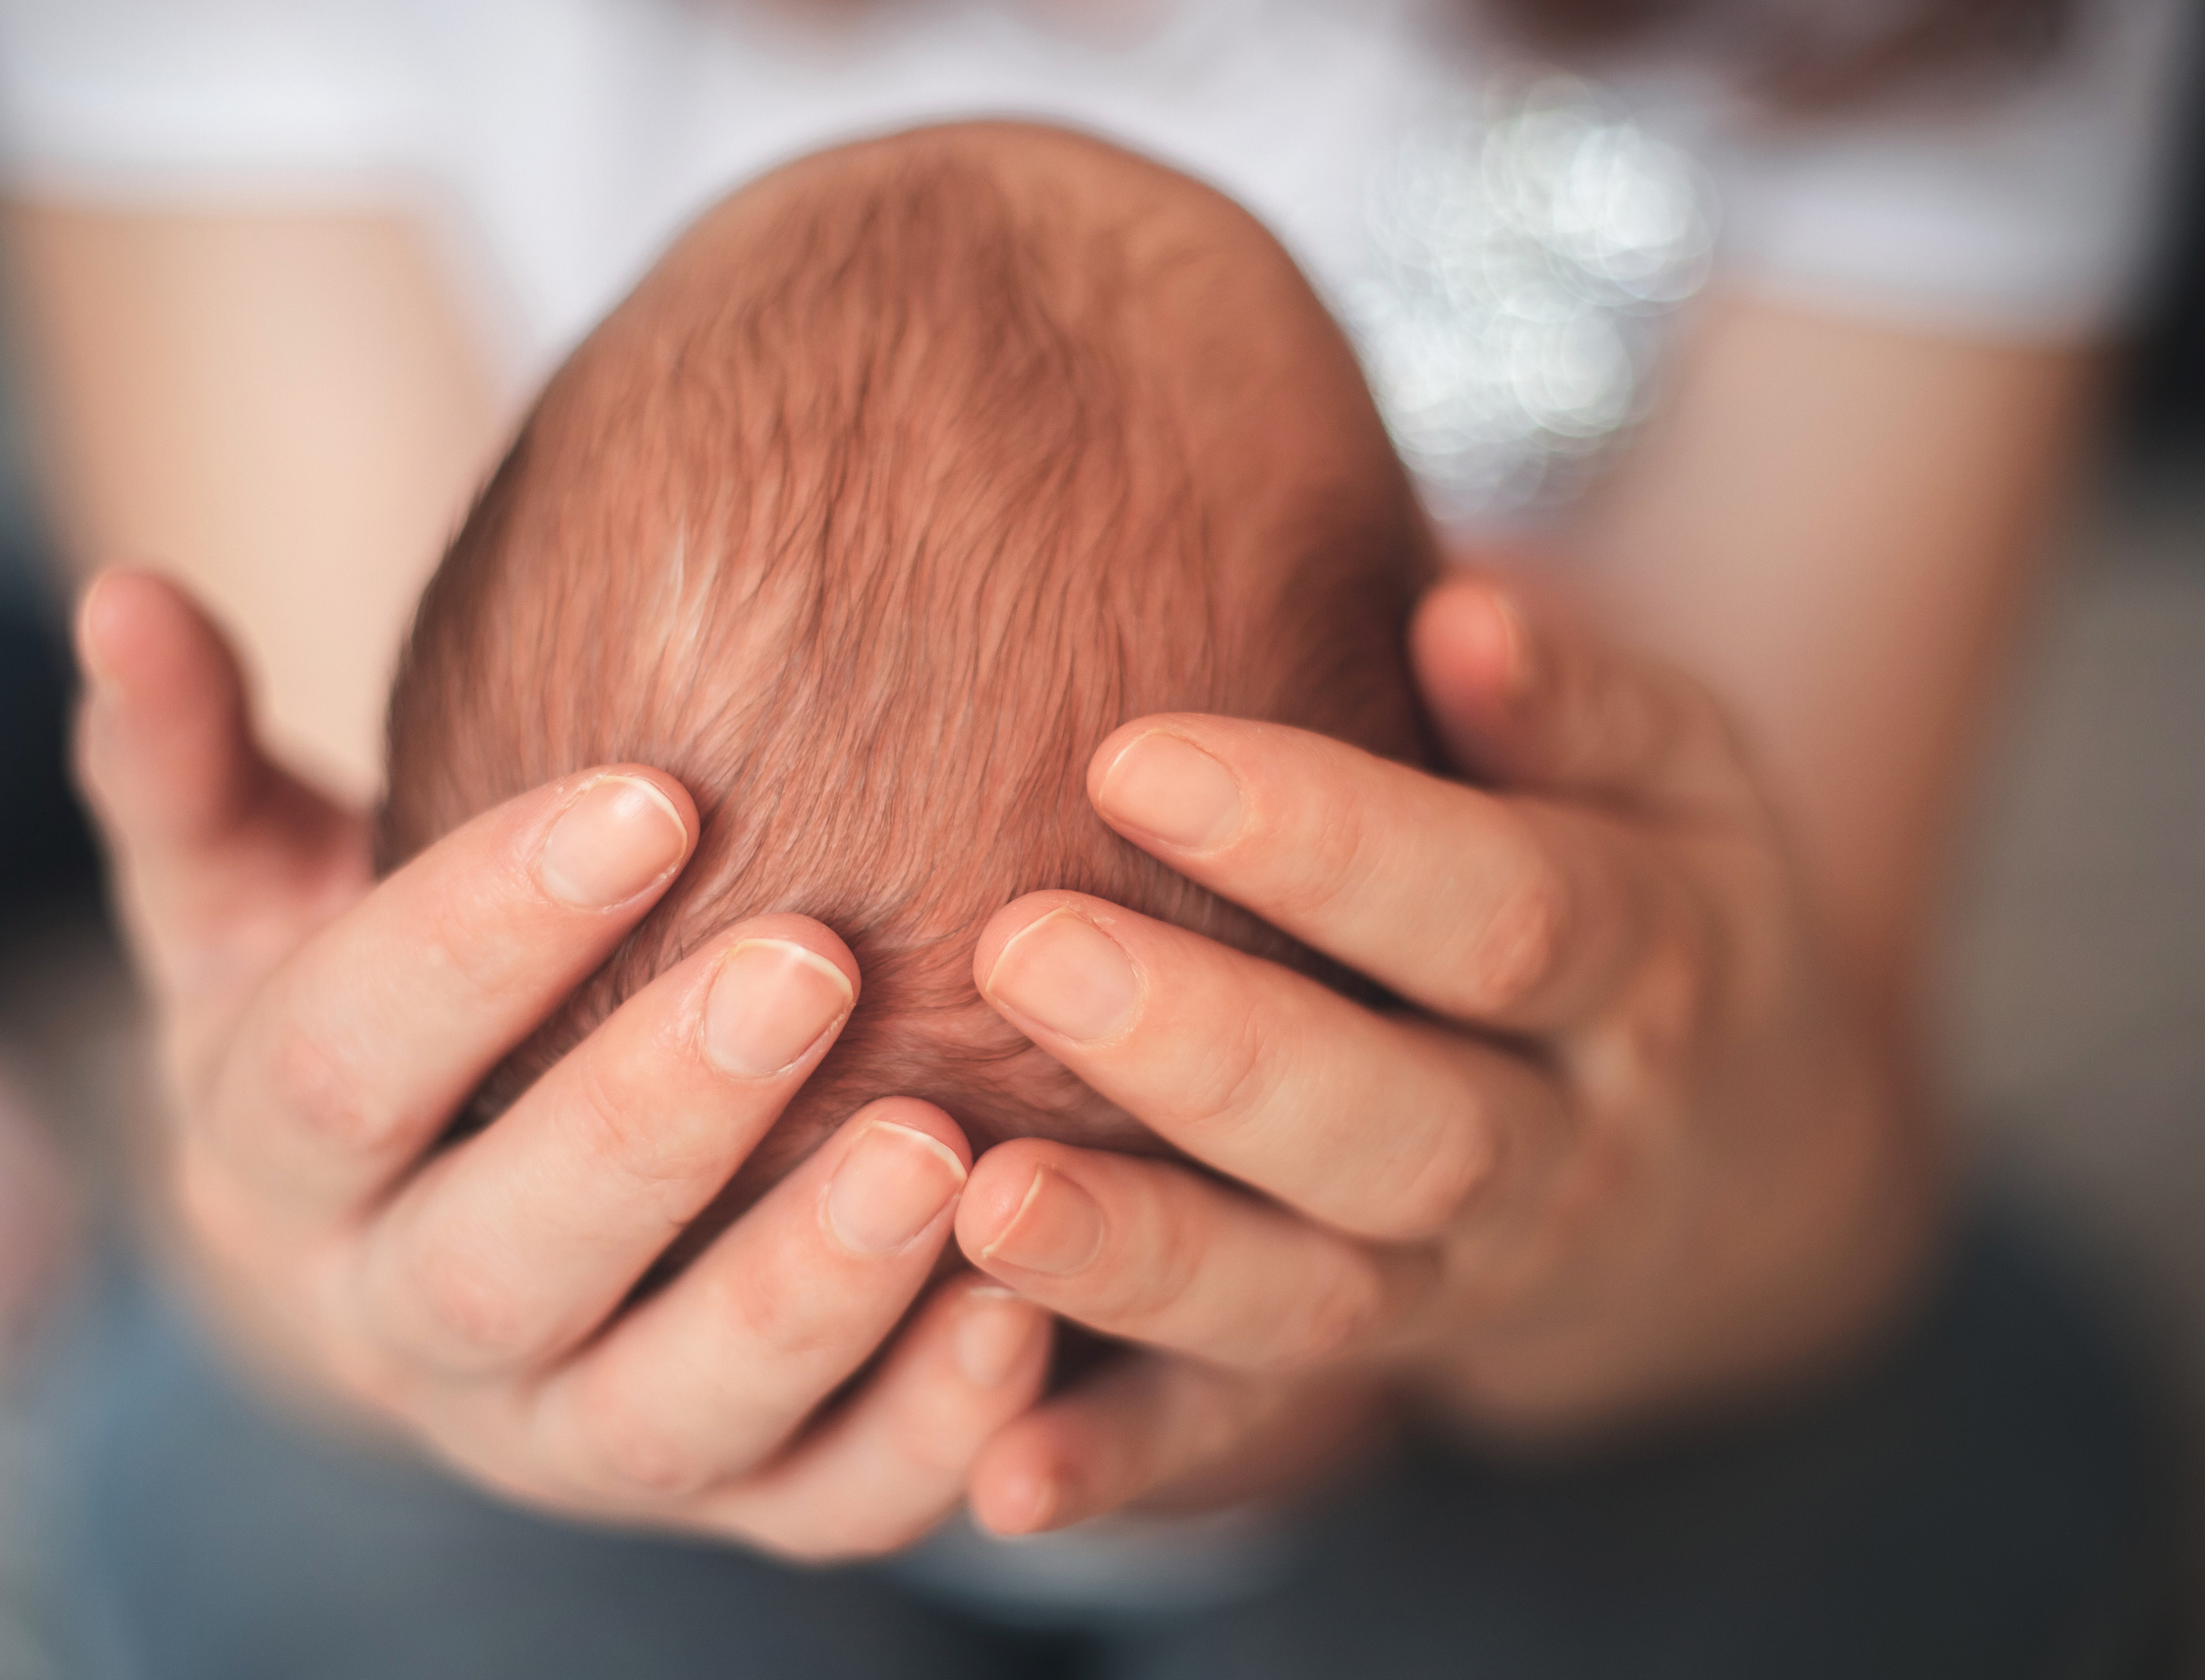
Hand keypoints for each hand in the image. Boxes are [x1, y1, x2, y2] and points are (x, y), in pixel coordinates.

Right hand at [75, 570, 1050, 1559]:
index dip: (479, 940)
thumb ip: (192, 762)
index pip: (342, 1070)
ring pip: (662, 1416)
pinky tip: (1026, 1306)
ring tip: (943, 1150)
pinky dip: (923, 1433)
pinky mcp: (723, 1505)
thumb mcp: (259, 883)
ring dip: (804, 1297)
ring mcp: (564, 1443)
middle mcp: (405, 1333)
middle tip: (816, 962)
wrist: (449, 1209)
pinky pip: (819, 1507)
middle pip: (500, 1264)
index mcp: (280, 1168)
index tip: (653, 796)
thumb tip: (118, 598)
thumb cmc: (379, 995)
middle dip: (650, 1122)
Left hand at [951, 576, 1933, 1532]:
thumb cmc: (1644, 894)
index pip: (1497, 913)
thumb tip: (1463, 612)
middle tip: (1021, 951)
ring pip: (1311, 1303)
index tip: (1137, 754)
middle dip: (1211, 1054)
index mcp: (1648, 971)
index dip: (1327, 844)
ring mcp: (1458, 1286)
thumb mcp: (1670, 781)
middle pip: (1399, 1130)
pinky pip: (1248, 1436)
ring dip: (1146, 1263)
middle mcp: (1560, 1152)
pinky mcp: (1366, 1369)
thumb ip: (1575, 701)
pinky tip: (1001, 1471)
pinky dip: (1127, 1464)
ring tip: (979, 1198)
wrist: (1727, 1159)